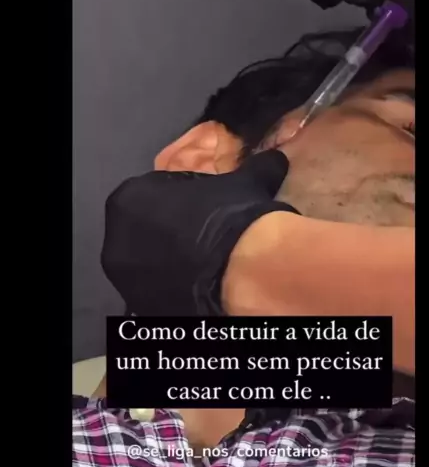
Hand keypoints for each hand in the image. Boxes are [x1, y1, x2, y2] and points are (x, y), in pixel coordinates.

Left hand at [101, 151, 297, 315]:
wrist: (243, 270)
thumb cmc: (231, 216)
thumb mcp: (244, 181)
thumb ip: (253, 167)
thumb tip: (274, 159)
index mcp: (127, 200)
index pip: (155, 191)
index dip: (185, 196)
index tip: (208, 205)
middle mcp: (116, 241)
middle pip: (146, 230)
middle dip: (172, 230)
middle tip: (206, 234)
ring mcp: (127, 280)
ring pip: (151, 264)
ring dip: (173, 260)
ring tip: (209, 261)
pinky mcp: (144, 307)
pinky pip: (160, 292)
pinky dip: (178, 286)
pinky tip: (206, 282)